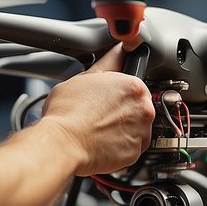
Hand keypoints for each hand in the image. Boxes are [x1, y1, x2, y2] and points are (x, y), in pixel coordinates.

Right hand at [41, 44, 153, 176]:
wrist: (62, 145)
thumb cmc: (68, 113)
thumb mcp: (83, 77)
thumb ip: (107, 63)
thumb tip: (117, 51)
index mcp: (133, 86)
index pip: (134, 86)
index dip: (119, 92)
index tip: (109, 99)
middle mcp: (144, 109)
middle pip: (137, 108)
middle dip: (121, 111)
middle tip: (99, 114)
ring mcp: (141, 133)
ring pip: (136, 128)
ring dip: (122, 129)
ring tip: (99, 130)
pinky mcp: (135, 154)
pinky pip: (131, 148)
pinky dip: (119, 147)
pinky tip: (102, 142)